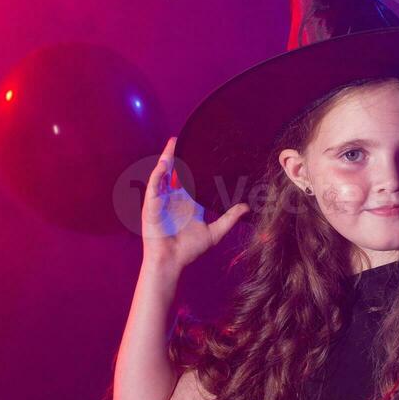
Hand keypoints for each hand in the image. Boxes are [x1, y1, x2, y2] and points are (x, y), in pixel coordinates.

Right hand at [140, 137, 249, 270]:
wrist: (172, 261)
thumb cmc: (189, 249)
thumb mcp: (214, 232)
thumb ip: (229, 218)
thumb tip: (247, 207)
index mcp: (187, 201)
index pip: (190, 178)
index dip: (193, 164)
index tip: (202, 149)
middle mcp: (173, 198)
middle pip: (175, 172)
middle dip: (177, 155)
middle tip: (182, 138)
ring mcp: (161, 200)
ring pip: (163, 175)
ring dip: (167, 159)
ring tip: (173, 143)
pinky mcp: (152, 206)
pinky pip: (153, 186)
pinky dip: (157, 175)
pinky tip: (163, 164)